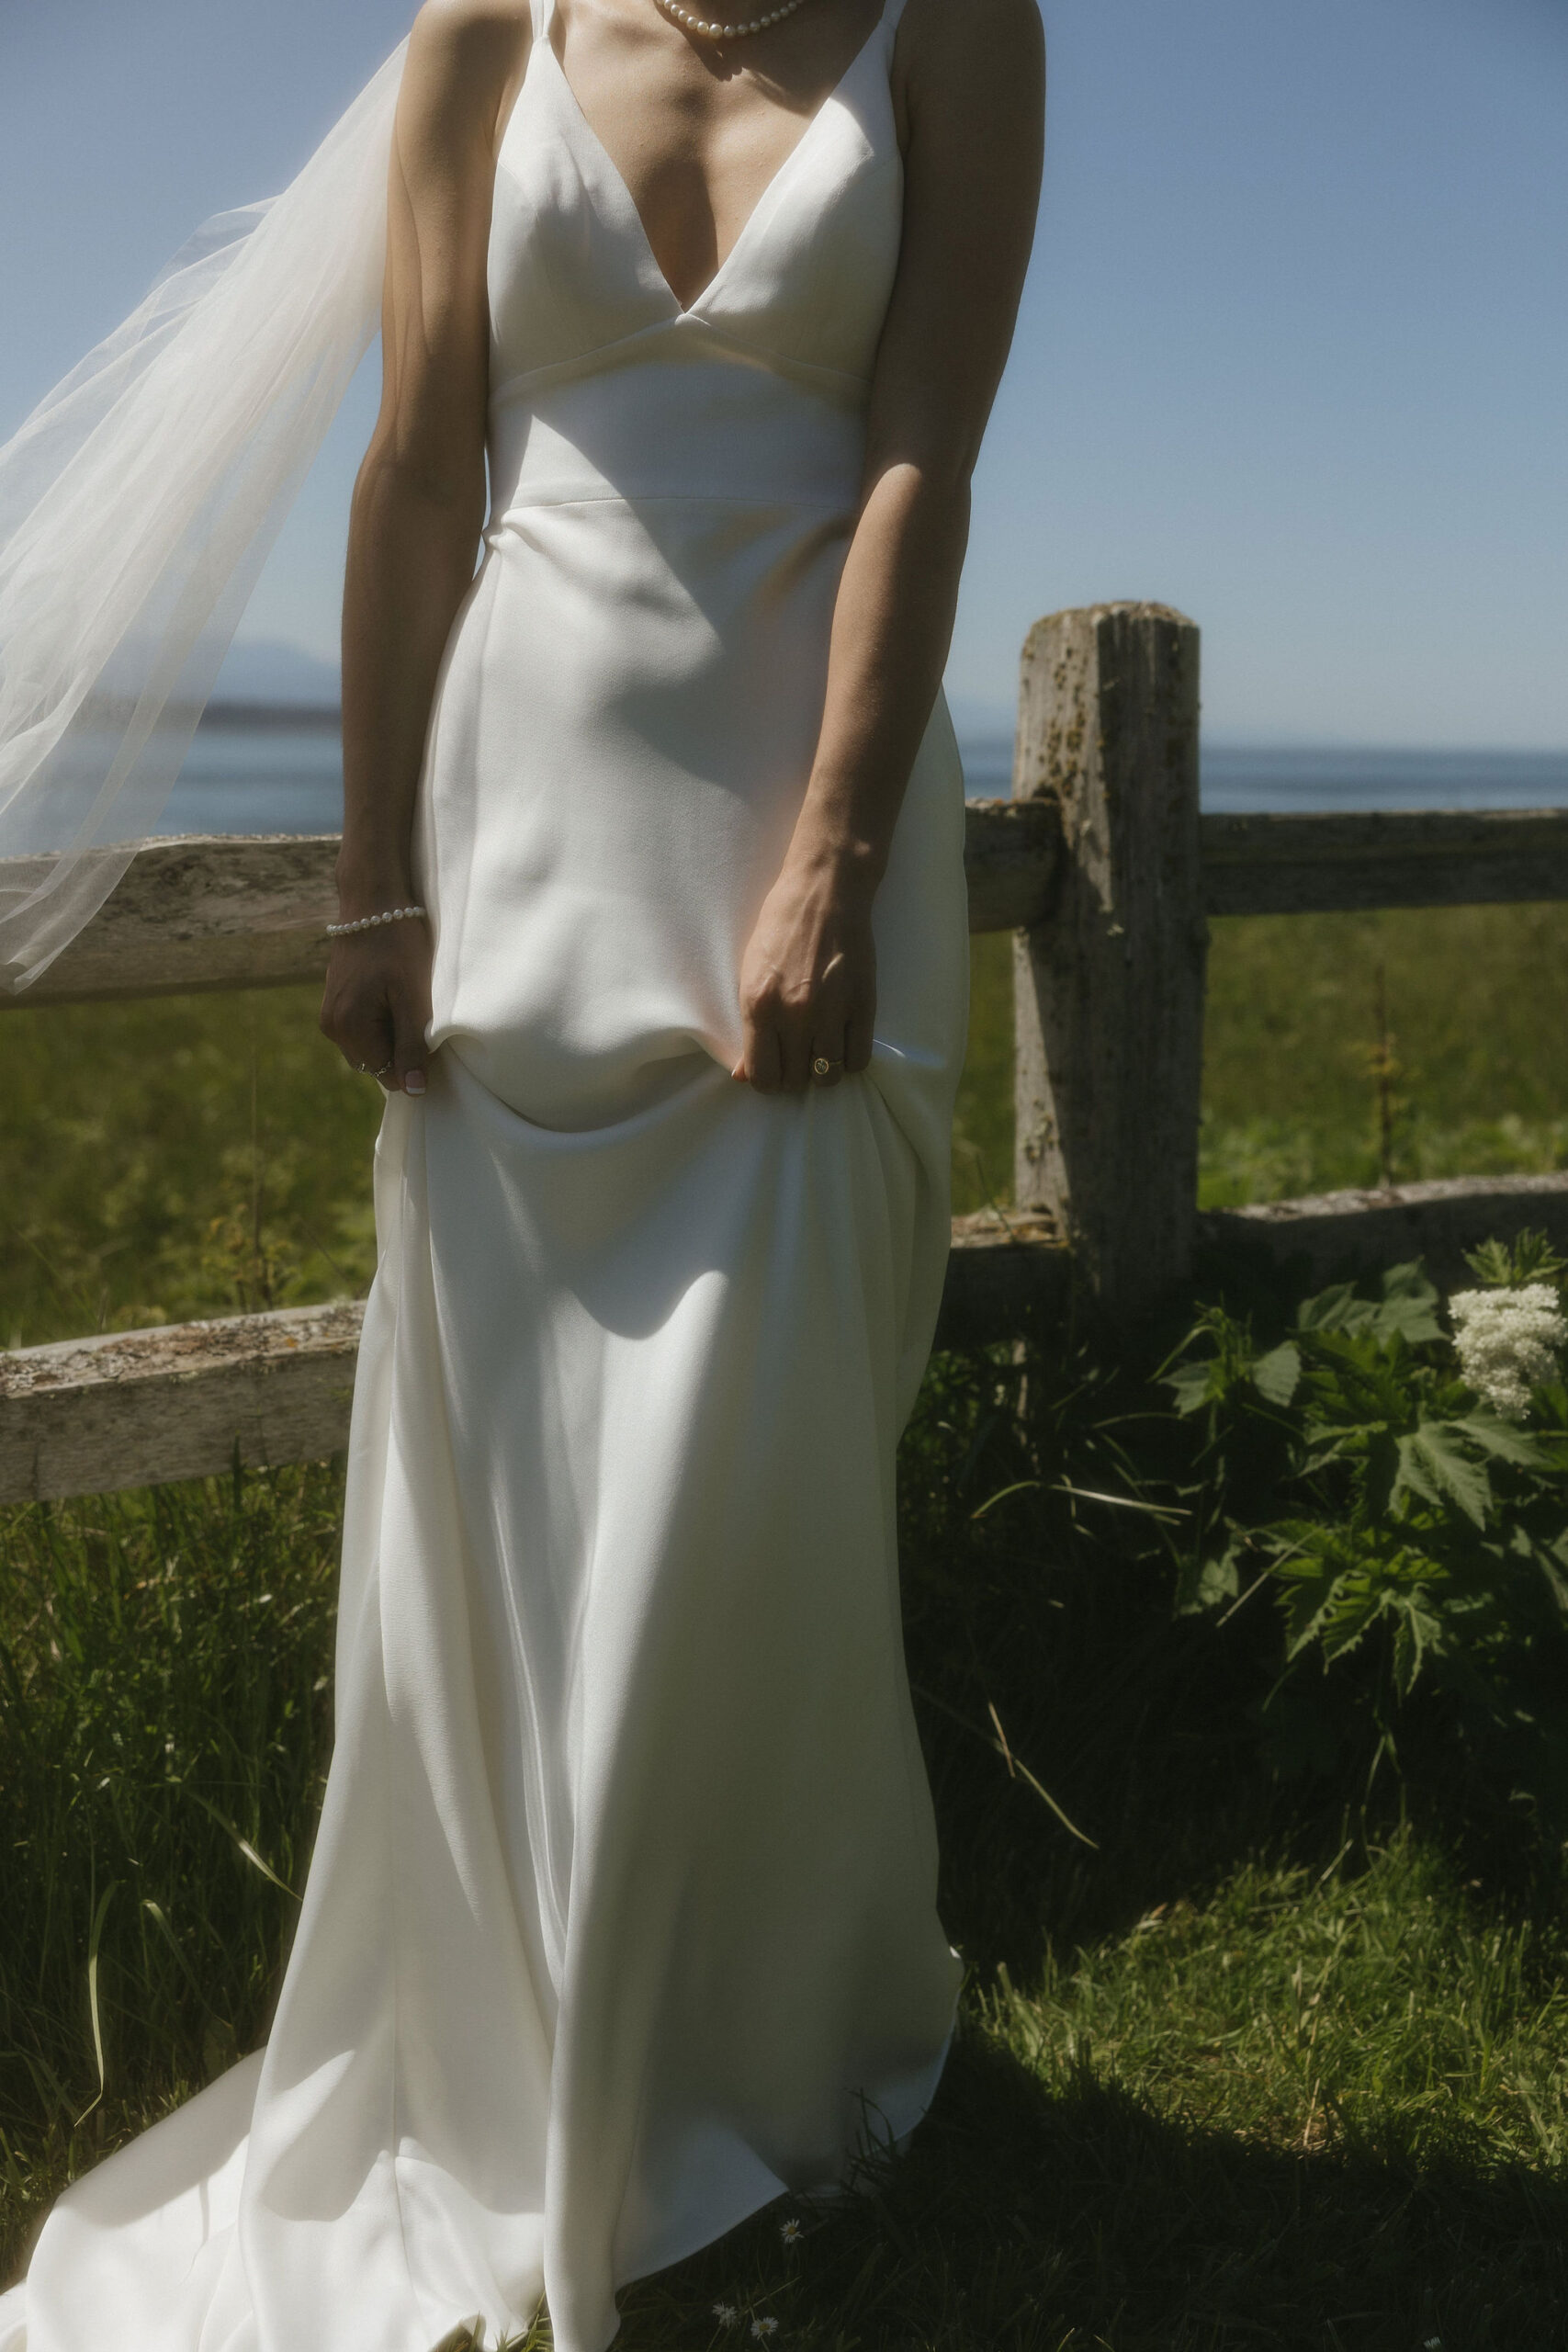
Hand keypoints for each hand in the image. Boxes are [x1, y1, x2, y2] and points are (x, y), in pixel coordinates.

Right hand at [319, 918, 432, 1094]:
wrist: (373, 900)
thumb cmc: (398, 944)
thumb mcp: (413, 997)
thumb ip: (413, 1045)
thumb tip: (414, 1090)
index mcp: (349, 1029)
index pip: (388, 1074)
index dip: (415, 1062)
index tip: (431, 1033)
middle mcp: (333, 1027)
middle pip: (377, 1062)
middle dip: (403, 1048)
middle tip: (421, 1012)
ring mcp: (331, 1013)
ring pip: (372, 1045)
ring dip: (394, 1033)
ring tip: (407, 999)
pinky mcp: (337, 1000)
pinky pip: (365, 1027)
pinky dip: (384, 1020)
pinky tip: (396, 993)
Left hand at [734, 851, 876, 1092]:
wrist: (824, 894)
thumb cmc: (780, 929)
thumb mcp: (750, 975)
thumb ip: (748, 1027)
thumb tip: (743, 1075)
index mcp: (760, 1006)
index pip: (762, 1076)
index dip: (767, 1080)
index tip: (773, 1068)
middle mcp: (795, 1016)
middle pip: (795, 1081)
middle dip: (794, 1075)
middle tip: (796, 1056)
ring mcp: (832, 1012)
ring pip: (828, 1077)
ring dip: (822, 1071)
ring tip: (819, 1051)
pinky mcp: (863, 1005)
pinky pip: (858, 1059)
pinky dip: (849, 1060)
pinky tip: (842, 1043)